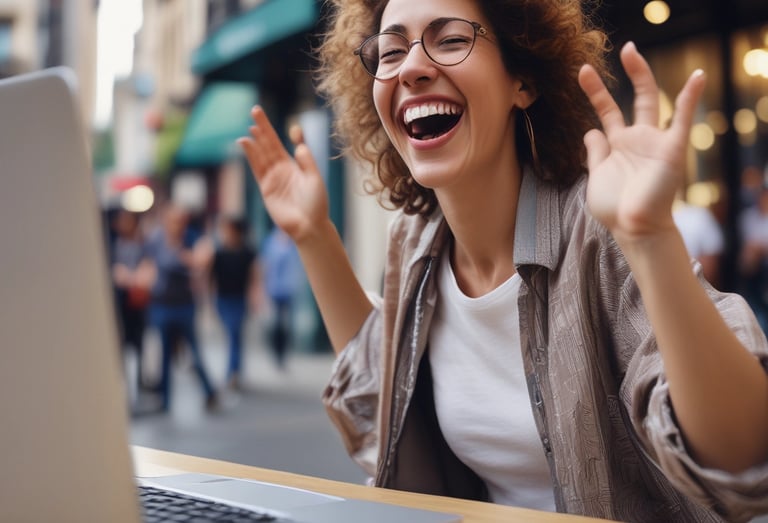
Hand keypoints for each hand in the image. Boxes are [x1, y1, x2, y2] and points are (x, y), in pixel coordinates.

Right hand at [237, 106, 328, 242]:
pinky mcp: (265, 188)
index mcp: (296, 165)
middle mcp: (282, 169)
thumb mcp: (315, 180)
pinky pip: (257, 168)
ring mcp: (273, 178)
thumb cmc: (317, 204)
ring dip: (255, 141)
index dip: (281, 131)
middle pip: (270, 144)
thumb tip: (298, 145)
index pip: (285, 142)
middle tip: (255, 110)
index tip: (279, 120)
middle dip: (263, 128)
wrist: (308, 226)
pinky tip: (245, 143)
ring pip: (262, 154)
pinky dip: (251, 156)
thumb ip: (307, 162)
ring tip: (250, 127)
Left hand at [578, 42, 705, 243]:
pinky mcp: (672, 150)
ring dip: (643, 75)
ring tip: (632, 51)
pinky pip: (683, 120)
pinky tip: (697, 77)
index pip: (607, 111)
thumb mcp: (595, 176)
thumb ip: (594, 152)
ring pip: (652, 102)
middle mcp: (637, 139)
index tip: (583, 72)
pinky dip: (691, 99)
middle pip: (633, 99)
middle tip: (622, 48)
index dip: (596, 91)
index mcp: (617, 145)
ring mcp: (654, 142)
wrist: (634, 229)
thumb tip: (590, 129)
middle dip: (627, 73)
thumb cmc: (615, 209)